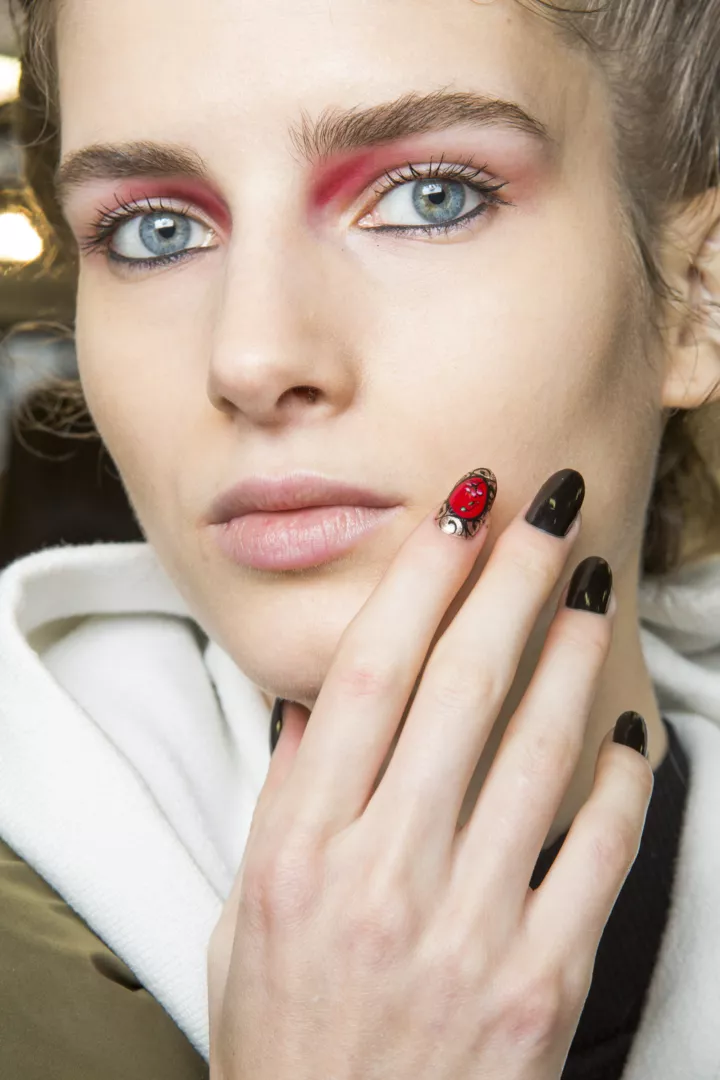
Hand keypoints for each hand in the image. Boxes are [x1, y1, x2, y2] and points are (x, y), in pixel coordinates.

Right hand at [208, 467, 653, 1079]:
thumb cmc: (285, 1042)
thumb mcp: (243, 919)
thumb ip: (282, 804)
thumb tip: (315, 705)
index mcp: (299, 851)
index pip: (368, 675)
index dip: (421, 579)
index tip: (458, 512)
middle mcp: (380, 876)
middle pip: (460, 689)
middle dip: (509, 580)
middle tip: (548, 509)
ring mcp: (466, 929)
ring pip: (535, 752)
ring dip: (569, 654)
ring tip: (589, 586)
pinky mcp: (540, 983)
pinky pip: (594, 855)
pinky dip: (618, 782)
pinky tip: (627, 727)